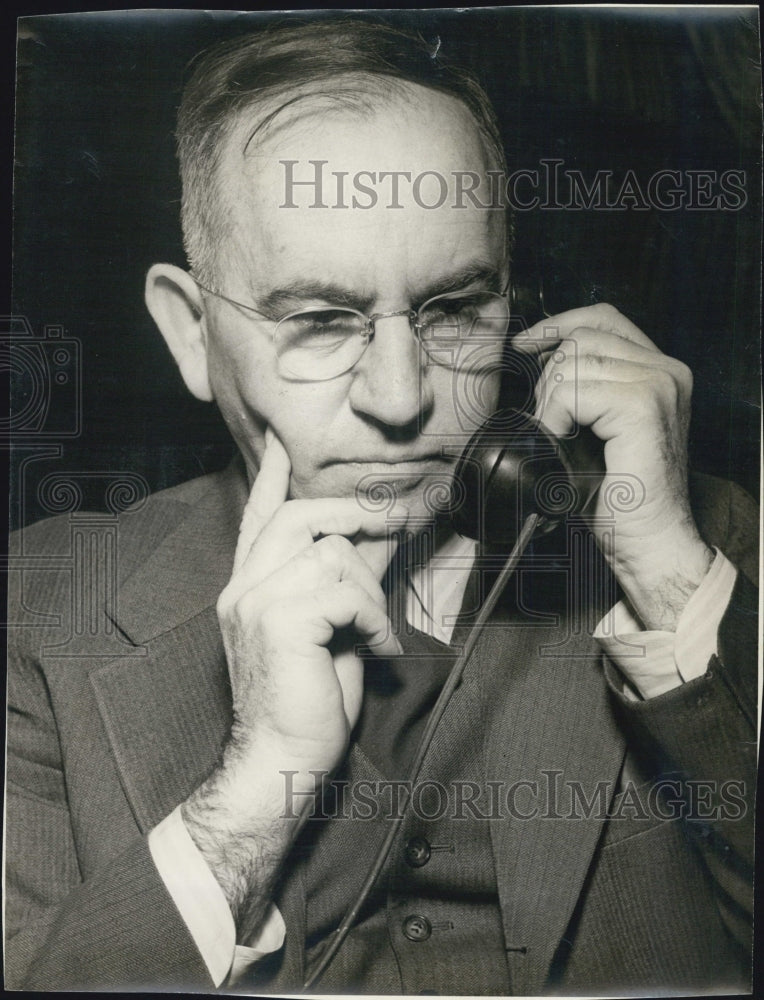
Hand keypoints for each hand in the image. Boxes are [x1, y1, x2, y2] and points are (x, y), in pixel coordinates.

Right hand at [182, 427, 404, 933]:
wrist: (281, 761)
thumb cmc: (308, 699)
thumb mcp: (331, 628)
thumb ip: (343, 580)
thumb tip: (376, 537)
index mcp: (250, 585)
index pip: (259, 515)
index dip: (274, 475)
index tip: (284, 440)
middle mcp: (243, 586)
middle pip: (301, 516)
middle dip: (356, 514)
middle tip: (397, 523)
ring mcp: (254, 601)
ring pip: (333, 552)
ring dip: (372, 591)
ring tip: (376, 632)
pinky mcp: (277, 621)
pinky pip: (344, 591)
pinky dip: (374, 619)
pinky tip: (377, 651)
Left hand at [513, 304, 712, 628]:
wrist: (648, 542)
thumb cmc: (618, 497)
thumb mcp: (594, 430)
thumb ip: (581, 388)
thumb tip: (538, 353)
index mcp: (659, 371)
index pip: (603, 319)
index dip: (558, 325)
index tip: (525, 344)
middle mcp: (667, 370)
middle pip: (582, 338)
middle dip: (549, 377)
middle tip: (550, 423)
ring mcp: (659, 384)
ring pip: (572, 363)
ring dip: (550, 403)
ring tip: (561, 439)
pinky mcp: (643, 405)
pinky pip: (573, 391)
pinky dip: (555, 417)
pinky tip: (563, 444)